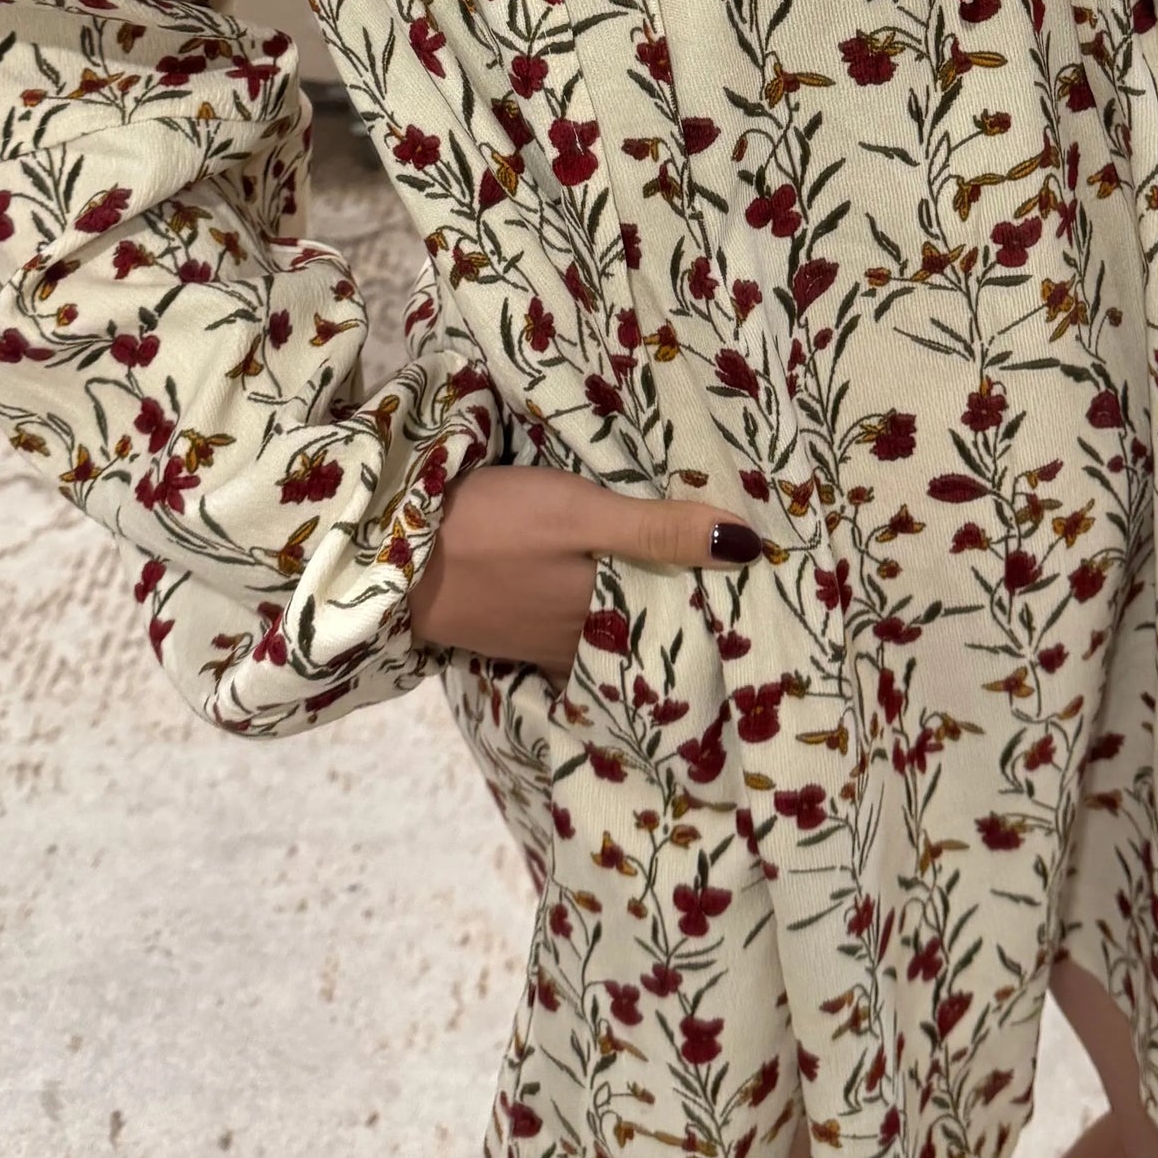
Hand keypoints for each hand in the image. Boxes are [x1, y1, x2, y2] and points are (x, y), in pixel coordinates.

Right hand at [408, 462, 762, 673]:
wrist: (391, 555)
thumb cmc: (492, 527)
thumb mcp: (580, 514)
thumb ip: (658, 529)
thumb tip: (750, 546)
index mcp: (609, 617)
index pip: (687, 620)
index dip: (724, 604)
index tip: (766, 588)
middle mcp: (584, 644)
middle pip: (654, 633)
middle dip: (693, 615)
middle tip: (744, 593)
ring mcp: (545, 644)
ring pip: (617, 637)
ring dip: (650, 619)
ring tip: (695, 593)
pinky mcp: (515, 635)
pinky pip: (578, 637)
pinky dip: (605, 623)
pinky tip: (617, 602)